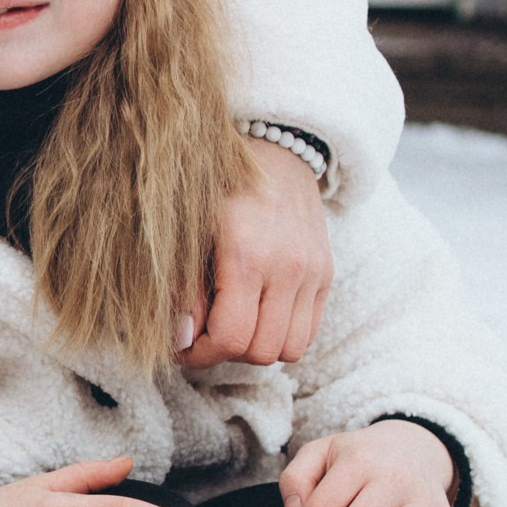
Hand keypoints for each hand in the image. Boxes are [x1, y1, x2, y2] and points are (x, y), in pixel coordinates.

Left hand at [182, 137, 330, 368]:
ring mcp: (313, 273)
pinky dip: (282, 336)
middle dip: (225, 353)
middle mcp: (288, 268)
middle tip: (202, 336)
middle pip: (260, 351)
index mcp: (247, 255)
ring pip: (290, 349)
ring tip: (232, 325)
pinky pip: (309, 332)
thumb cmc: (220, 189)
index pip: (231, 338)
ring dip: (257, 348)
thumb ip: (183, 290)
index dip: (199, 355)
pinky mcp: (326, 275)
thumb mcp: (189, 232)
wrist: (275, 151)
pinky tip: (257, 315)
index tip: (180, 348)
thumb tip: (180, 340)